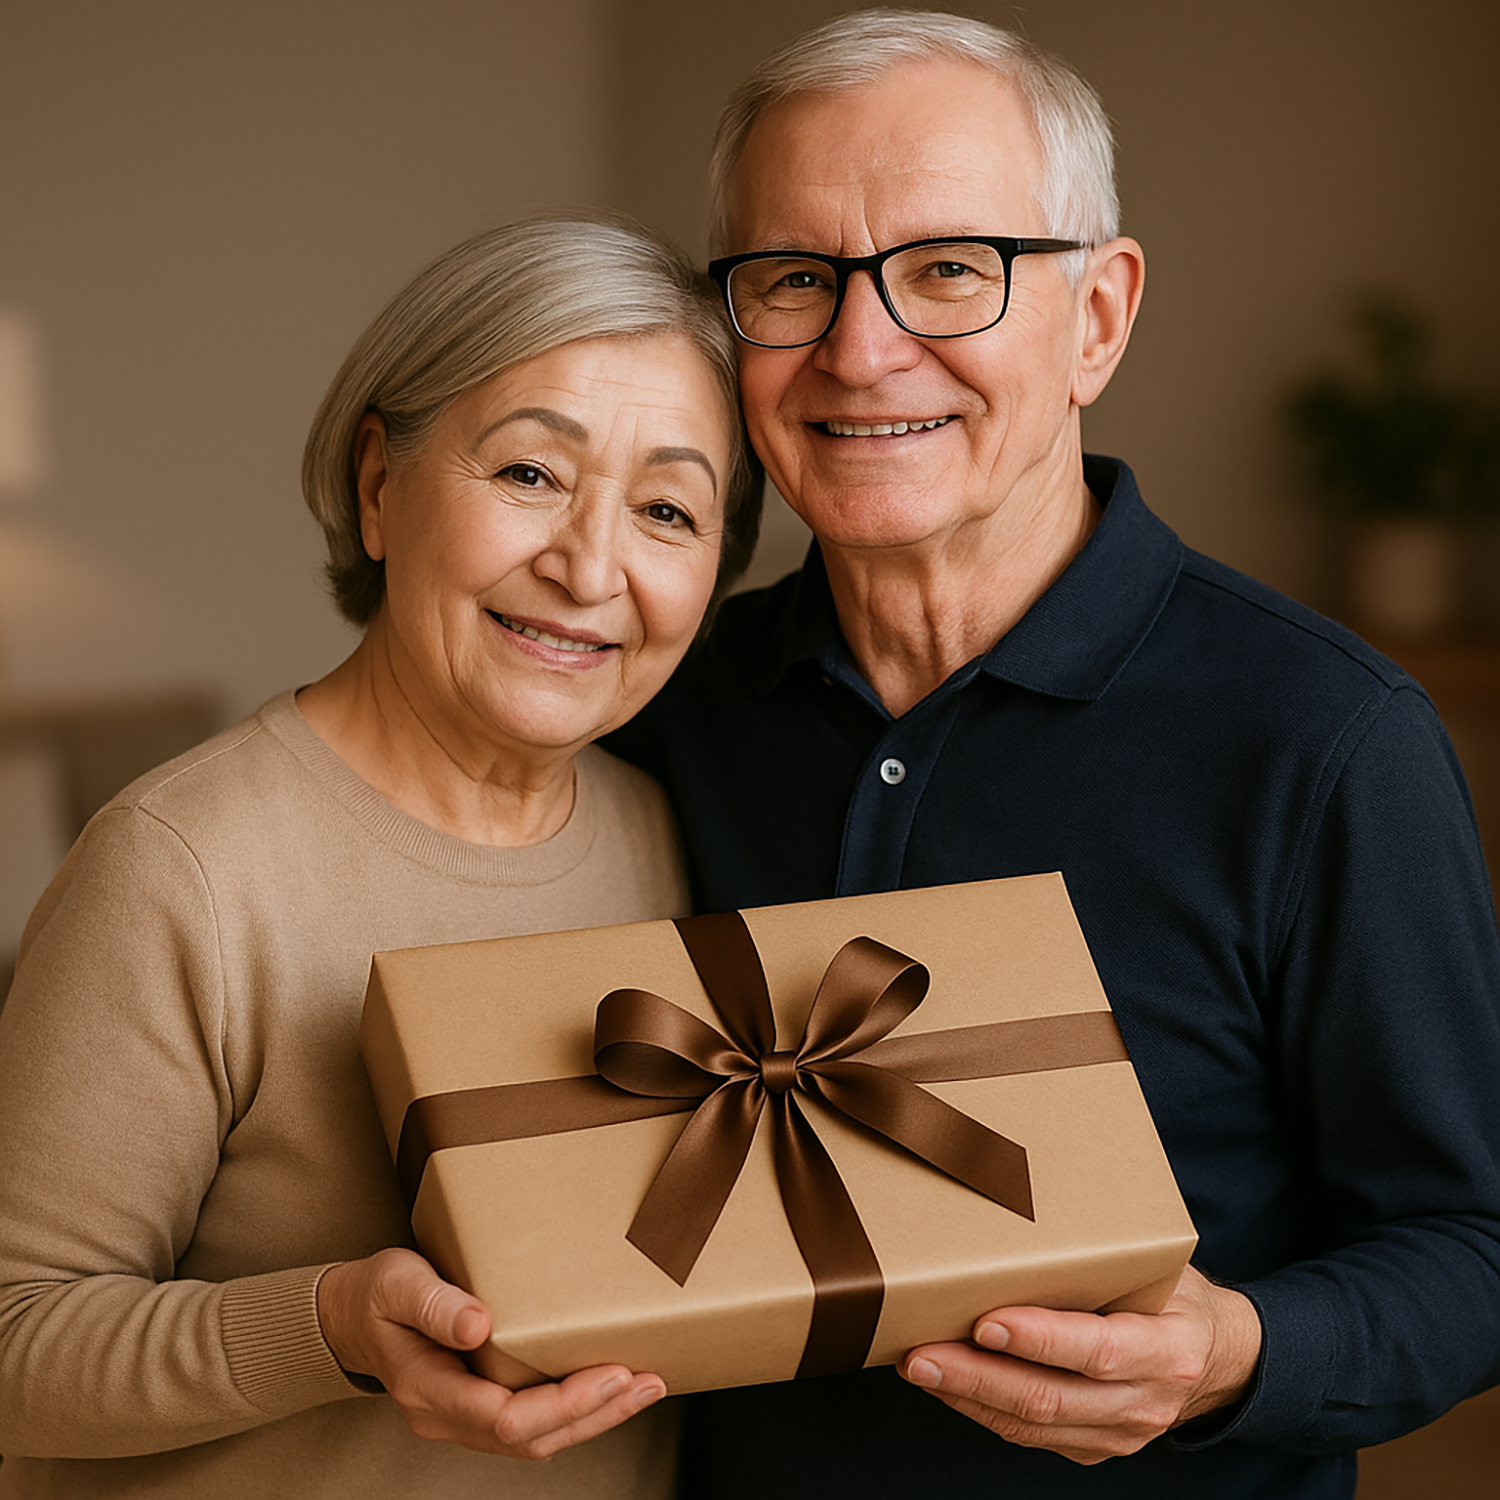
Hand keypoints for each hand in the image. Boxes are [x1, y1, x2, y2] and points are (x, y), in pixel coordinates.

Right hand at [316, 1248, 664, 1458]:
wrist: (352, 1317)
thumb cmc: (378, 1294)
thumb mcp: (397, 1283)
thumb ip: (435, 1303)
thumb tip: (479, 1325)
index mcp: (428, 1390)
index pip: (504, 1417)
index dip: (563, 1403)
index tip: (612, 1373)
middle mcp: (447, 1417)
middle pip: (531, 1439)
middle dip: (595, 1414)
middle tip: (648, 1382)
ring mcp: (462, 1420)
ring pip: (536, 1441)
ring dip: (594, 1418)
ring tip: (645, 1387)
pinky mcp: (479, 1408)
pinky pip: (532, 1425)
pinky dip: (574, 1412)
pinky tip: (608, 1389)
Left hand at [898, 1265, 1260, 1464]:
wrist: (1220, 1358)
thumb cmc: (1176, 1296)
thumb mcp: (1159, 1267)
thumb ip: (1106, 1254)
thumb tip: (1027, 1203)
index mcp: (1168, 1351)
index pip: (1098, 1350)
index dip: (1040, 1339)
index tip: (986, 1321)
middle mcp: (1144, 1402)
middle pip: (1050, 1397)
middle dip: (977, 1375)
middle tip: (921, 1352)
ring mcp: (1119, 1433)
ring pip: (1032, 1425)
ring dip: (967, 1396)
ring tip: (918, 1365)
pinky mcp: (1094, 1447)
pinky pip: (1029, 1436)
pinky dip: (981, 1409)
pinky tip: (946, 1383)